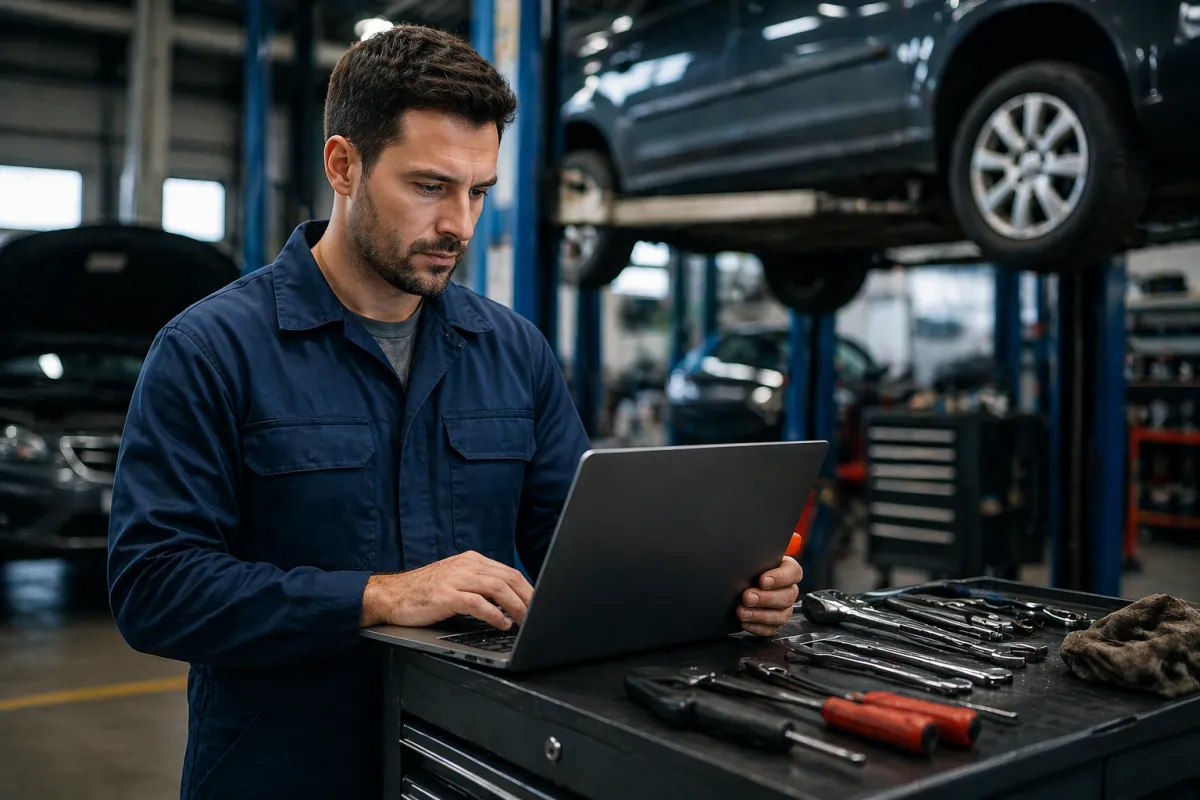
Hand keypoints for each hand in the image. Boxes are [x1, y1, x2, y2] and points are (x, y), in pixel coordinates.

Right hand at [359, 550, 532, 630]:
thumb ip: (479, 586)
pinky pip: (477, 602)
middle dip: (528, 597)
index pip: (509, 572)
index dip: (528, 588)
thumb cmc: (424, 592)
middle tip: (540, 614)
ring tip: (526, 620)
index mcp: (471, 560)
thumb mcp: (456, 582)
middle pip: (508, 578)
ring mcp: (455, 578)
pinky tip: (502, 623)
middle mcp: (466, 565)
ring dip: (516, 606)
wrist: (390, 595)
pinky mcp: (445, 594)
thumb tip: (509, 603)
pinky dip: (494, 614)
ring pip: (497, 588)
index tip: (541, 603)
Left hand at [738, 556, 802, 636]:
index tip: (763, 580)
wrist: (742, 582)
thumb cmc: (751, 567)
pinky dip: (757, 627)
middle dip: (766, 598)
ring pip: (780, 615)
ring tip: (742, 612)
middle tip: (748, 597)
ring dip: (760, 615)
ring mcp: (784, 608)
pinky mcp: (775, 623)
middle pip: (787, 596)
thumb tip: (743, 559)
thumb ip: (755, 559)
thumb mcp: (754, 559)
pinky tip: (745, 623)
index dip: (780, 577)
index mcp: (788, 570)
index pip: (793, 572)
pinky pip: (771, 629)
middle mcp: (789, 590)